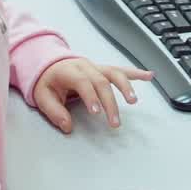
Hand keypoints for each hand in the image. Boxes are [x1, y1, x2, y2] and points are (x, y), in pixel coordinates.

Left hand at [33, 57, 152, 132]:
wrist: (49, 63)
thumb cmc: (47, 81)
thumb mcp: (42, 96)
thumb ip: (54, 111)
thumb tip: (67, 126)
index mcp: (68, 70)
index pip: (83, 82)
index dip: (91, 96)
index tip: (97, 113)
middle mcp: (85, 66)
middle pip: (101, 81)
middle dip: (110, 102)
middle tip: (114, 122)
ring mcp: (95, 67)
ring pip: (114, 73)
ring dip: (125, 86)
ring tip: (133, 101)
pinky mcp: (103, 70)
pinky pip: (121, 70)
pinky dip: (136, 73)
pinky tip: (149, 76)